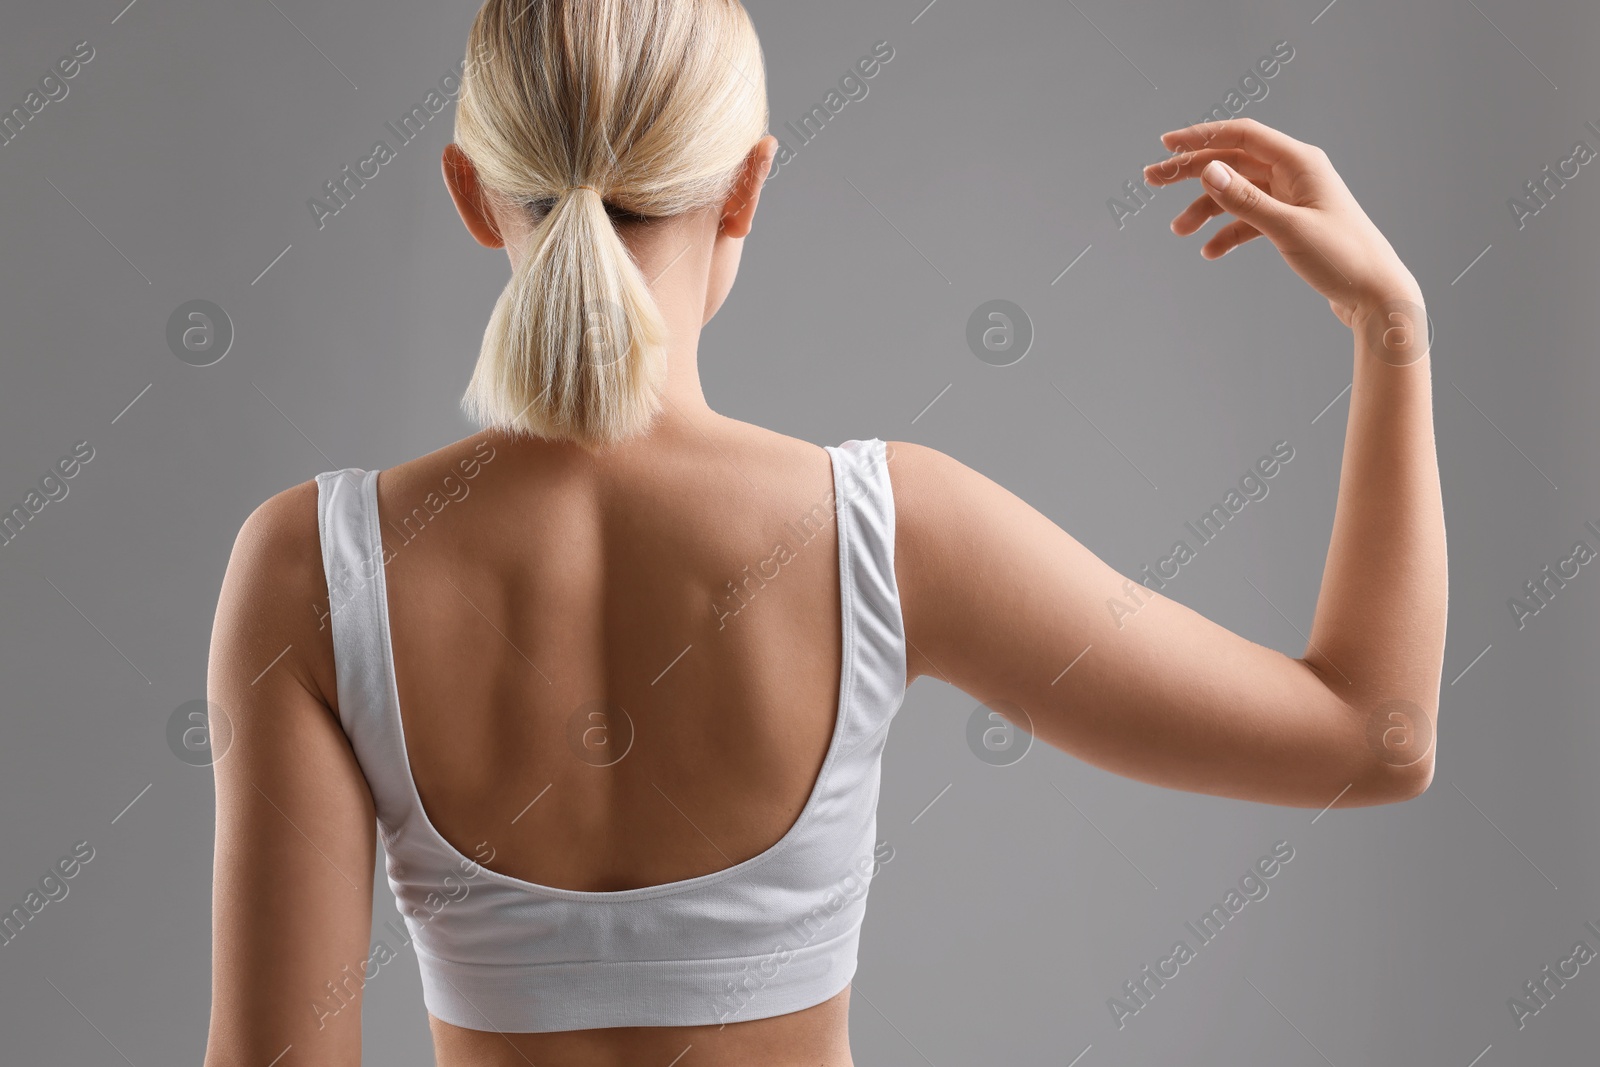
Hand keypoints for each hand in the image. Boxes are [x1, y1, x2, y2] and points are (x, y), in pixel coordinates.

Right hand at [1143, 117, 1420, 329]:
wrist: (1376, 294)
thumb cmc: (1343, 258)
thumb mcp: (1288, 229)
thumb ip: (1245, 200)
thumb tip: (1207, 170)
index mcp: (1300, 162)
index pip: (1241, 136)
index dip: (1201, 136)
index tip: (1166, 145)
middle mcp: (1296, 172)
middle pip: (1233, 162)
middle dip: (1192, 171)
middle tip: (1152, 180)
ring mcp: (1294, 197)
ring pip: (1238, 192)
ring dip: (1206, 208)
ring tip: (1180, 231)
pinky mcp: (1293, 222)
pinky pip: (1251, 218)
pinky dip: (1229, 231)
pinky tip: (1211, 251)